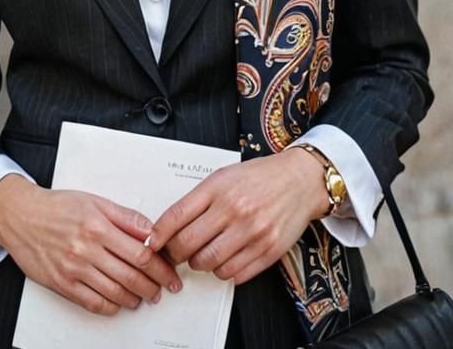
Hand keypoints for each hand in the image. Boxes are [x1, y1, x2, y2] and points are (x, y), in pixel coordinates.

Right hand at [0, 175, 181, 315]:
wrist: (21, 216)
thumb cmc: (57, 207)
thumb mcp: (95, 201)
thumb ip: (125, 217)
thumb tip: (151, 230)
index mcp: (98, 225)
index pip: (140, 253)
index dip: (161, 267)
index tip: (170, 272)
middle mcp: (86, 249)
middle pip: (131, 276)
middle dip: (154, 286)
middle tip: (163, 288)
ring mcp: (74, 269)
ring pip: (115, 292)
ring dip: (135, 298)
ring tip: (144, 297)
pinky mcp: (62, 284)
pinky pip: (93, 303)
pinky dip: (111, 307)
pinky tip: (119, 303)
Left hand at [147, 148, 330, 285]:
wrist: (299, 181)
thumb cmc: (258, 177)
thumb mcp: (223, 177)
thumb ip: (198, 199)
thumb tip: (170, 226)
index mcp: (219, 187)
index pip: (177, 216)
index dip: (159, 234)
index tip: (152, 242)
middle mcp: (235, 210)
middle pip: (189, 245)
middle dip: (176, 254)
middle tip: (176, 253)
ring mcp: (253, 232)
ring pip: (210, 264)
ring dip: (201, 264)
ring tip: (203, 254)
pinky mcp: (269, 251)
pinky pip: (235, 274)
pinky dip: (224, 271)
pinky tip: (226, 258)